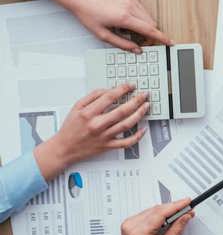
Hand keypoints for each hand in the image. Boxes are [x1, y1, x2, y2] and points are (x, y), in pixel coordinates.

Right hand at [33, 85, 148, 179]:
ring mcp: (104, 136)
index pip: (110, 97)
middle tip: (144, 94)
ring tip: (146, 106)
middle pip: (122, 111)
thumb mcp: (76, 107)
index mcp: (88, 113)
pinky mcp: (108, 146)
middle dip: (136, 100)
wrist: (64, 148)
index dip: (123, 89)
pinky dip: (136, 136)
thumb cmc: (70, 128)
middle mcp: (97, 125)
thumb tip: (109, 90)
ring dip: (139, 114)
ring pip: (127, 125)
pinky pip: (126, 142)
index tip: (130, 86)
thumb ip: (92, 97)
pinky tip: (143, 129)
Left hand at [48, 0, 171, 52]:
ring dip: (143, 24)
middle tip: (138, 39)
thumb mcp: (102, 35)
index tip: (169, 42)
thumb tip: (136, 49)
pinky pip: (141, 8)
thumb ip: (122, 44)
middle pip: (151, 23)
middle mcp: (129, 6)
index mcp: (124, 18)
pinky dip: (138, 15)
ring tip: (126, 27)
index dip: (161, 37)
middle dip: (149, 33)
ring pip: (147, 15)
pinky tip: (124, 17)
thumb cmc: (88, 14)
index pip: (149, 30)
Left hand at [119, 199, 193, 234]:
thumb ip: (176, 231)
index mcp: (140, 234)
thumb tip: (185, 217)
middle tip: (186, 210)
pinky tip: (164, 220)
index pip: (161, 213)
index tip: (187, 202)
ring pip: (152, 209)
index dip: (176, 206)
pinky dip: (158, 214)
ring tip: (176, 216)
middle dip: (173, 208)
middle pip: (157, 209)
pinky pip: (147, 212)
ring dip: (166, 211)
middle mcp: (132, 226)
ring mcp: (129, 223)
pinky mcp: (129, 221)